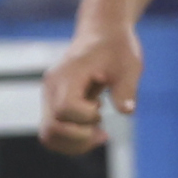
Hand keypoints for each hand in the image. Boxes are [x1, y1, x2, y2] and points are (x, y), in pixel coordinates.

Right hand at [39, 23, 140, 155]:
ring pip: (48, 136)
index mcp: (67, 75)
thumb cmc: (116, 48)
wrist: (101, 33)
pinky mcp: (53, 104)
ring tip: (98, 134)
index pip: (66, 108)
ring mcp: (49, 97)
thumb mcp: (129, 65)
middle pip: (51, 129)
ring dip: (74, 144)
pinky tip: (93, 131)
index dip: (86, 116)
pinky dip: (72, 140)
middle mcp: (52, 88)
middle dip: (79, 138)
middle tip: (103, 131)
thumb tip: (126, 111)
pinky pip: (54, 132)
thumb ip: (126, 88)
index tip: (102, 106)